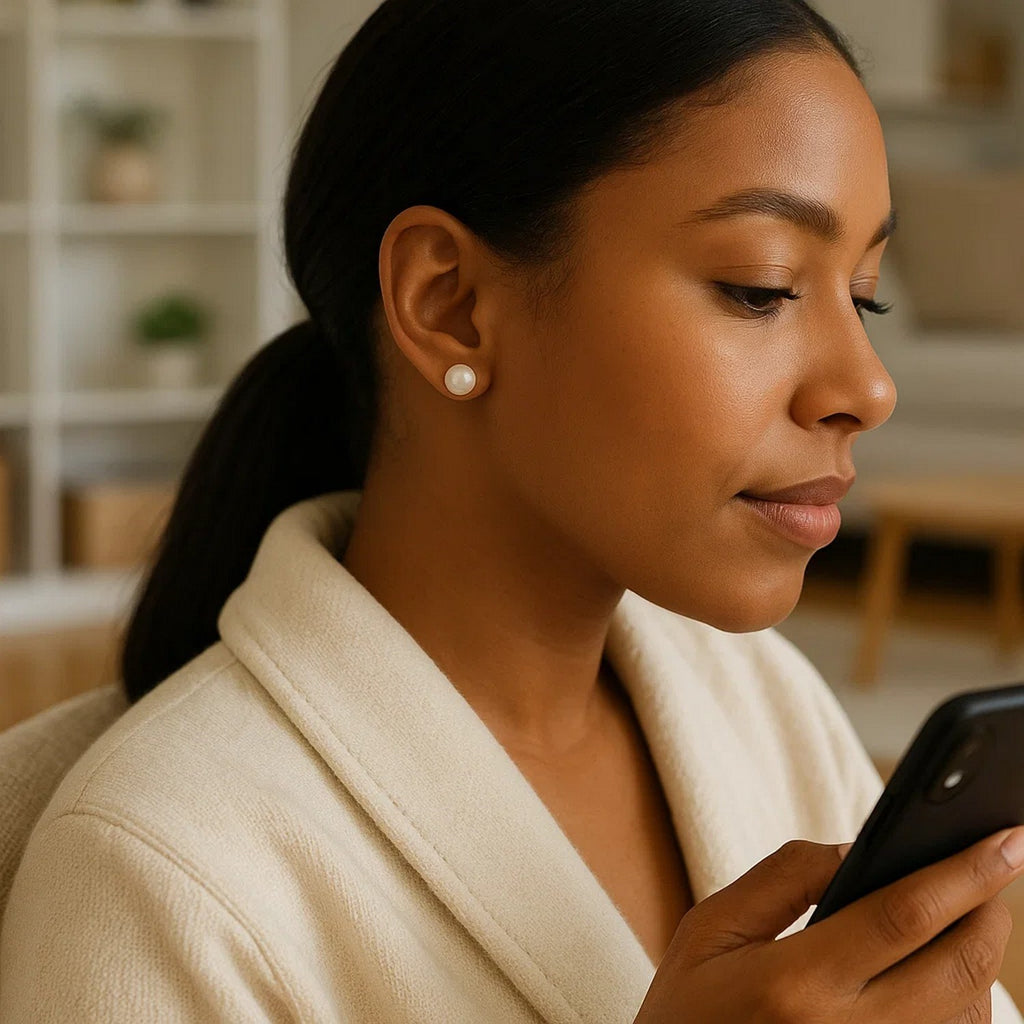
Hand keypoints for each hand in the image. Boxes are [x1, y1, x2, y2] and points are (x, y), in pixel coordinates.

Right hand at [633, 828, 1023, 1021]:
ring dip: (982, 955)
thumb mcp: (710, 930)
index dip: (963, 873)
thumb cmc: (688, 1014)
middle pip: (958, 966)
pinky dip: (964, 1001)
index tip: (1004, 838)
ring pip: (968, 1012)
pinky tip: (943, 970)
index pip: (903, 916)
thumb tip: (857, 851)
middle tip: (1001, 862)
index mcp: (795, 986)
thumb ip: (782, 879)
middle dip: (990, 907)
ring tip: (971, 910)